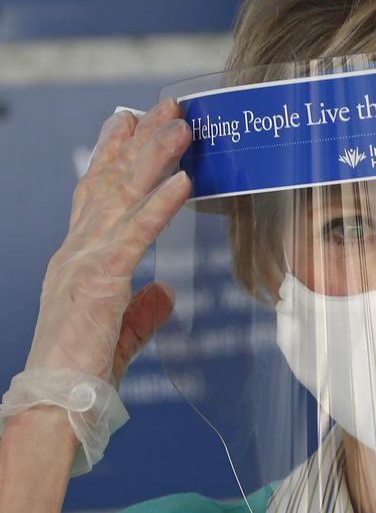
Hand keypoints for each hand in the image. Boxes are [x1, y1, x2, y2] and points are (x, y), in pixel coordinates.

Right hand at [0, 100, 190, 512]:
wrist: (55, 407)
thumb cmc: (81, 372)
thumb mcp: (119, 332)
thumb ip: (142, 309)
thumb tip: (166, 291)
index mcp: (78, 260)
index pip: (95, 195)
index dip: (114, 155)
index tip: (129, 121)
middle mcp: (76, 251)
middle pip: (110, 183)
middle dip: (139, 141)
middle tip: (165, 106)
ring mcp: (84, 263)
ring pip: (122, 197)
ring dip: (155, 158)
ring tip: (182, 126)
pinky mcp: (101, 283)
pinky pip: (135, 235)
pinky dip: (159, 205)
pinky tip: (182, 180)